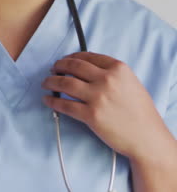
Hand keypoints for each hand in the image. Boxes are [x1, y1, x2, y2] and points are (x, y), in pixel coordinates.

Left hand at [41, 51, 167, 160]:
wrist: (146, 137)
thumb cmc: (140, 111)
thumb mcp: (130, 82)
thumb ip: (112, 72)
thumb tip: (87, 67)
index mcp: (117, 68)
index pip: (88, 56)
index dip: (72, 57)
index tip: (65, 60)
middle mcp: (106, 79)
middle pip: (74, 67)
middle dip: (59, 66)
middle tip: (53, 69)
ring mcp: (98, 97)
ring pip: (65, 83)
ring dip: (51, 81)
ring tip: (45, 82)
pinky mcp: (91, 115)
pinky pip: (65, 105)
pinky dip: (53, 102)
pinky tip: (47, 100)